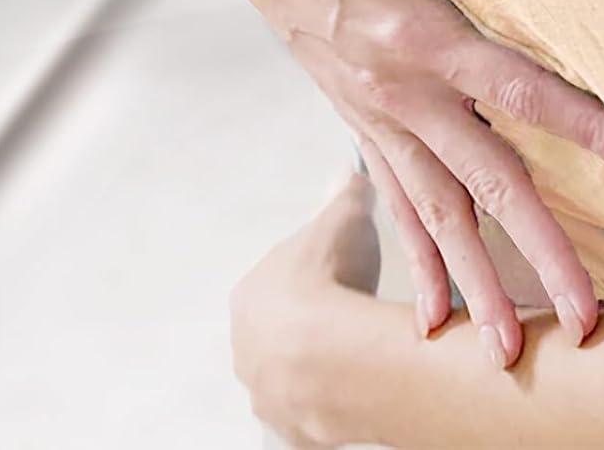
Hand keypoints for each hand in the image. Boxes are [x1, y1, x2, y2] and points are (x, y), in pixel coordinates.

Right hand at [203, 0, 603, 369]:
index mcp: (413, 37)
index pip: (519, 92)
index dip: (588, 129)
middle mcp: (395, 94)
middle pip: (484, 184)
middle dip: (539, 253)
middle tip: (585, 322)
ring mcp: (374, 116)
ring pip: (437, 214)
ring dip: (478, 282)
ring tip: (511, 352)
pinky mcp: (361, 120)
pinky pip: (395, 201)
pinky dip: (417, 260)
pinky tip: (432, 315)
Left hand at [230, 169, 379, 447]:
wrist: (336, 355)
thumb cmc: (327, 283)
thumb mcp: (343, 216)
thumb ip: (344, 194)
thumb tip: (346, 178)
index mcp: (248, 296)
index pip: (275, 280)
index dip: (308, 272)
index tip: (334, 270)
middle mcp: (246, 348)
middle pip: (278, 330)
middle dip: (309, 320)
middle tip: (348, 307)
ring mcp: (266, 391)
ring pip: (289, 373)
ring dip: (317, 362)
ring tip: (357, 347)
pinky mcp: (292, 426)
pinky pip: (310, 409)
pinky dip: (330, 398)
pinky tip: (356, 381)